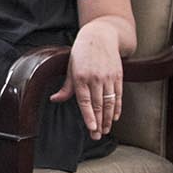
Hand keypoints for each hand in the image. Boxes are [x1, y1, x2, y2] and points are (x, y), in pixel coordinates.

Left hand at [51, 25, 125, 139]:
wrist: (100, 36)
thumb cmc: (81, 53)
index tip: (92, 128)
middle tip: (98, 136)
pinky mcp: (118, 75)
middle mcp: (95, 78)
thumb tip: (54, 100)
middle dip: (99, 122)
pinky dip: (117, 107)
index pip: (85, 101)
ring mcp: (108, 77)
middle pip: (98, 105)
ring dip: (109, 118)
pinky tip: (115, 117)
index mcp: (80, 77)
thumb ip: (66, 87)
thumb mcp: (70, 67)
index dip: (89, 116)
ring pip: (109, 101)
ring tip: (106, 130)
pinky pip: (118, 94)